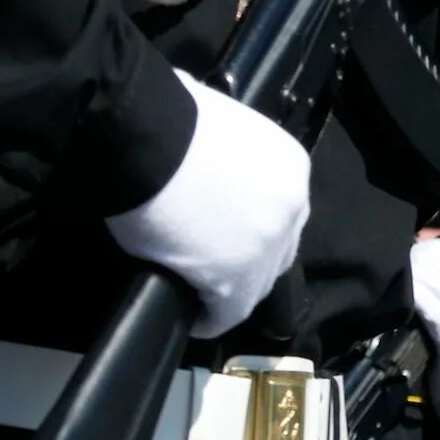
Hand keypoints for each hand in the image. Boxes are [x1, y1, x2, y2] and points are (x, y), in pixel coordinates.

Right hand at [103, 73, 310, 337]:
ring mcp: (267, 242)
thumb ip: (233, 160)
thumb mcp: (226, 132)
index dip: (255, 231)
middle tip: (216, 268)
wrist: (147, 136)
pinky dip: (211, 318)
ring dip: (232, 292)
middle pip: (278, 250)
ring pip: (257, 283)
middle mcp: (292, 206)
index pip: (282, 213)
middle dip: (251, 262)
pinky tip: (194, 319)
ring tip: (203, 297)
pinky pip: (227, 311)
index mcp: (292, 168)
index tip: (229, 239)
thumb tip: (210, 168)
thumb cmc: (173, 120)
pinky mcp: (235, 274)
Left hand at [408, 237, 439, 439]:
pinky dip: (415, 300)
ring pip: (439, 285)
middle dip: (416, 261)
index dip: (428, 249)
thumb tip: (414, 260)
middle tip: (390, 262)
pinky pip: (433, 311)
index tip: (405, 250)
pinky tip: (398, 299)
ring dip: (412, 277)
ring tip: (389, 278)